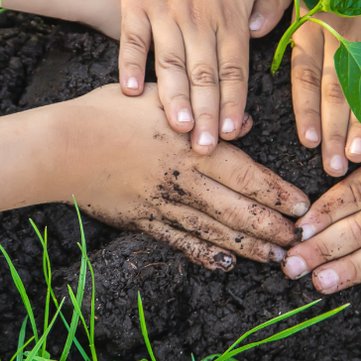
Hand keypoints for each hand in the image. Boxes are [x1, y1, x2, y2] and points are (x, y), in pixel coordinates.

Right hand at [62, 84, 310, 270]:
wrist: (60, 146)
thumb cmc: (108, 112)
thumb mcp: (161, 97)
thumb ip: (205, 109)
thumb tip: (246, 122)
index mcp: (193, 146)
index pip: (247, 174)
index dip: (277, 193)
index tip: (301, 205)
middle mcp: (184, 179)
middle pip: (238, 210)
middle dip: (272, 228)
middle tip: (299, 241)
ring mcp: (163, 204)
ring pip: (215, 230)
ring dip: (249, 247)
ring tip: (275, 259)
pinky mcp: (143, 220)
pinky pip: (180, 241)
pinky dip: (204, 254)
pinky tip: (225, 264)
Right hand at [118, 0, 322, 155]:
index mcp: (231, 12)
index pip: (235, 64)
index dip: (235, 98)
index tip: (235, 130)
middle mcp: (198, 15)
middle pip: (202, 72)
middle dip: (205, 111)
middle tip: (206, 148)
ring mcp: (164, 10)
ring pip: (168, 61)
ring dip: (172, 96)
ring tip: (176, 127)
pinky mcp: (137, 3)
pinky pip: (132, 39)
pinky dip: (130, 65)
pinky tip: (132, 93)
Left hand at [290, 0, 360, 175]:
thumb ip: (276, 2)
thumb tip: (254, 28)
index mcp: (315, 23)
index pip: (307, 74)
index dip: (307, 109)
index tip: (308, 141)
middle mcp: (344, 34)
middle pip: (337, 89)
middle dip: (334, 130)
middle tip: (330, 167)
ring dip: (360, 124)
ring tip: (355, 158)